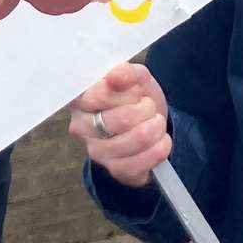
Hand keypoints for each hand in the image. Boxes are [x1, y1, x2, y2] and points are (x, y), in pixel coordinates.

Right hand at [69, 63, 170, 188]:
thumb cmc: (135, 98)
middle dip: (147, 109)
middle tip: (149, 107)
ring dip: (156, 128)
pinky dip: (158, 149)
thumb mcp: (135, 78)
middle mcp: (81, 126)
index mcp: (81, 98)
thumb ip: (126, 72)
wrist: (147, 124)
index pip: (103, 94)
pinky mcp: (114, 170)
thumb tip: (118, 75)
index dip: (129, 91)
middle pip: (122, 119)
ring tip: (157, 123)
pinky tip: (160, 141)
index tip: (136, 89)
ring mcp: (96, 151)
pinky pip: (140, 163)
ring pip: (135, 140)